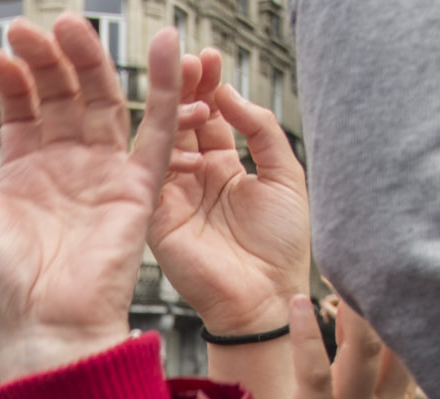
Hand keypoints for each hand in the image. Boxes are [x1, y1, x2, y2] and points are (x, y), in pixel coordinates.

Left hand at [0, 16, 181, 380]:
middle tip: (29, 29)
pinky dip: (162, 88)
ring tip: (70, 26)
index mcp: (22, 177)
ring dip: (90, 61)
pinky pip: (156, 132)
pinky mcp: (136, 191)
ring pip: (102, 102)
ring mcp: (102, 178)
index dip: (13, 78)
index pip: (22, 109)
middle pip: (62, 97)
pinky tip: (164, 44)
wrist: (41, 337)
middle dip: (48, 59)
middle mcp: (64, 172)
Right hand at [150, 49, 310, 332]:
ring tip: (196, 98)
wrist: (267, 298)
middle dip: (184, 88)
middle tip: (191, 63)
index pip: (209, 116)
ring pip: (162, 143)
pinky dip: (168, 157)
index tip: (210, 58)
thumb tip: (230, 94)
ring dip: (175, 114)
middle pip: (180, 121)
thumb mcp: (286, 176)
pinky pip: (153, 178)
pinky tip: (192, 151)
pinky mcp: (158, 218)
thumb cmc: (281, 247)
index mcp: (224, 168)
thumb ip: (262, 130)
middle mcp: (195, 178)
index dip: (209, 85)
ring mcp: (174, 196)